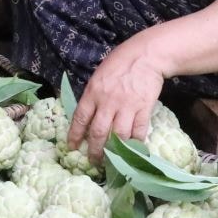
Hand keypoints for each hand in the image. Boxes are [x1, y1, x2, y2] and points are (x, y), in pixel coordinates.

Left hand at [67, 32, 169, 161]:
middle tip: (93, 161)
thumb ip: (92, 95)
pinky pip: (139, 131)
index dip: (75, 134)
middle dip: (94, 150)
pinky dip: (136, 143)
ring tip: (112, 160)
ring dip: (115, 151)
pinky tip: (132, 150)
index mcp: (93, 92)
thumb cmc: (120, 62)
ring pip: (119, 136)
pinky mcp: (144, 109)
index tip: (72, 146)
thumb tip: (87, 115)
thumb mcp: (98, 76)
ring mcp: (127, 106)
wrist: (146, 56)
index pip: (80, 118)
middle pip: (98, 132)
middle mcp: (108, 102)